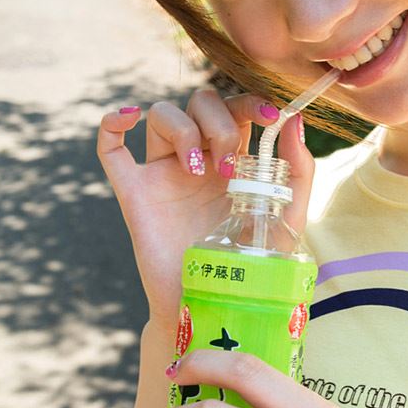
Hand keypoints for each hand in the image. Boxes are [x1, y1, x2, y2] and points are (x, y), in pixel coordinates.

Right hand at [95, 87, 313, 335]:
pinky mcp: (134, 193)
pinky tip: (127, 116)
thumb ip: (297, 172)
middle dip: (219, 122)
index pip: (235, 107)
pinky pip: (110, 150)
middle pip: (200, 102)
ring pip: (160, 114)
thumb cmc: (252, 266)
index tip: (272, 116)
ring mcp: (163, 173)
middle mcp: (198, 157)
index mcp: (233, 158)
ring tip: (197, 170)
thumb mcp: (287, 218)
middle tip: (230, 167)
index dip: (251, 101)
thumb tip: (295, 122)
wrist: (214, 306)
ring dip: (183, 130)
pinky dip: (111, 124)